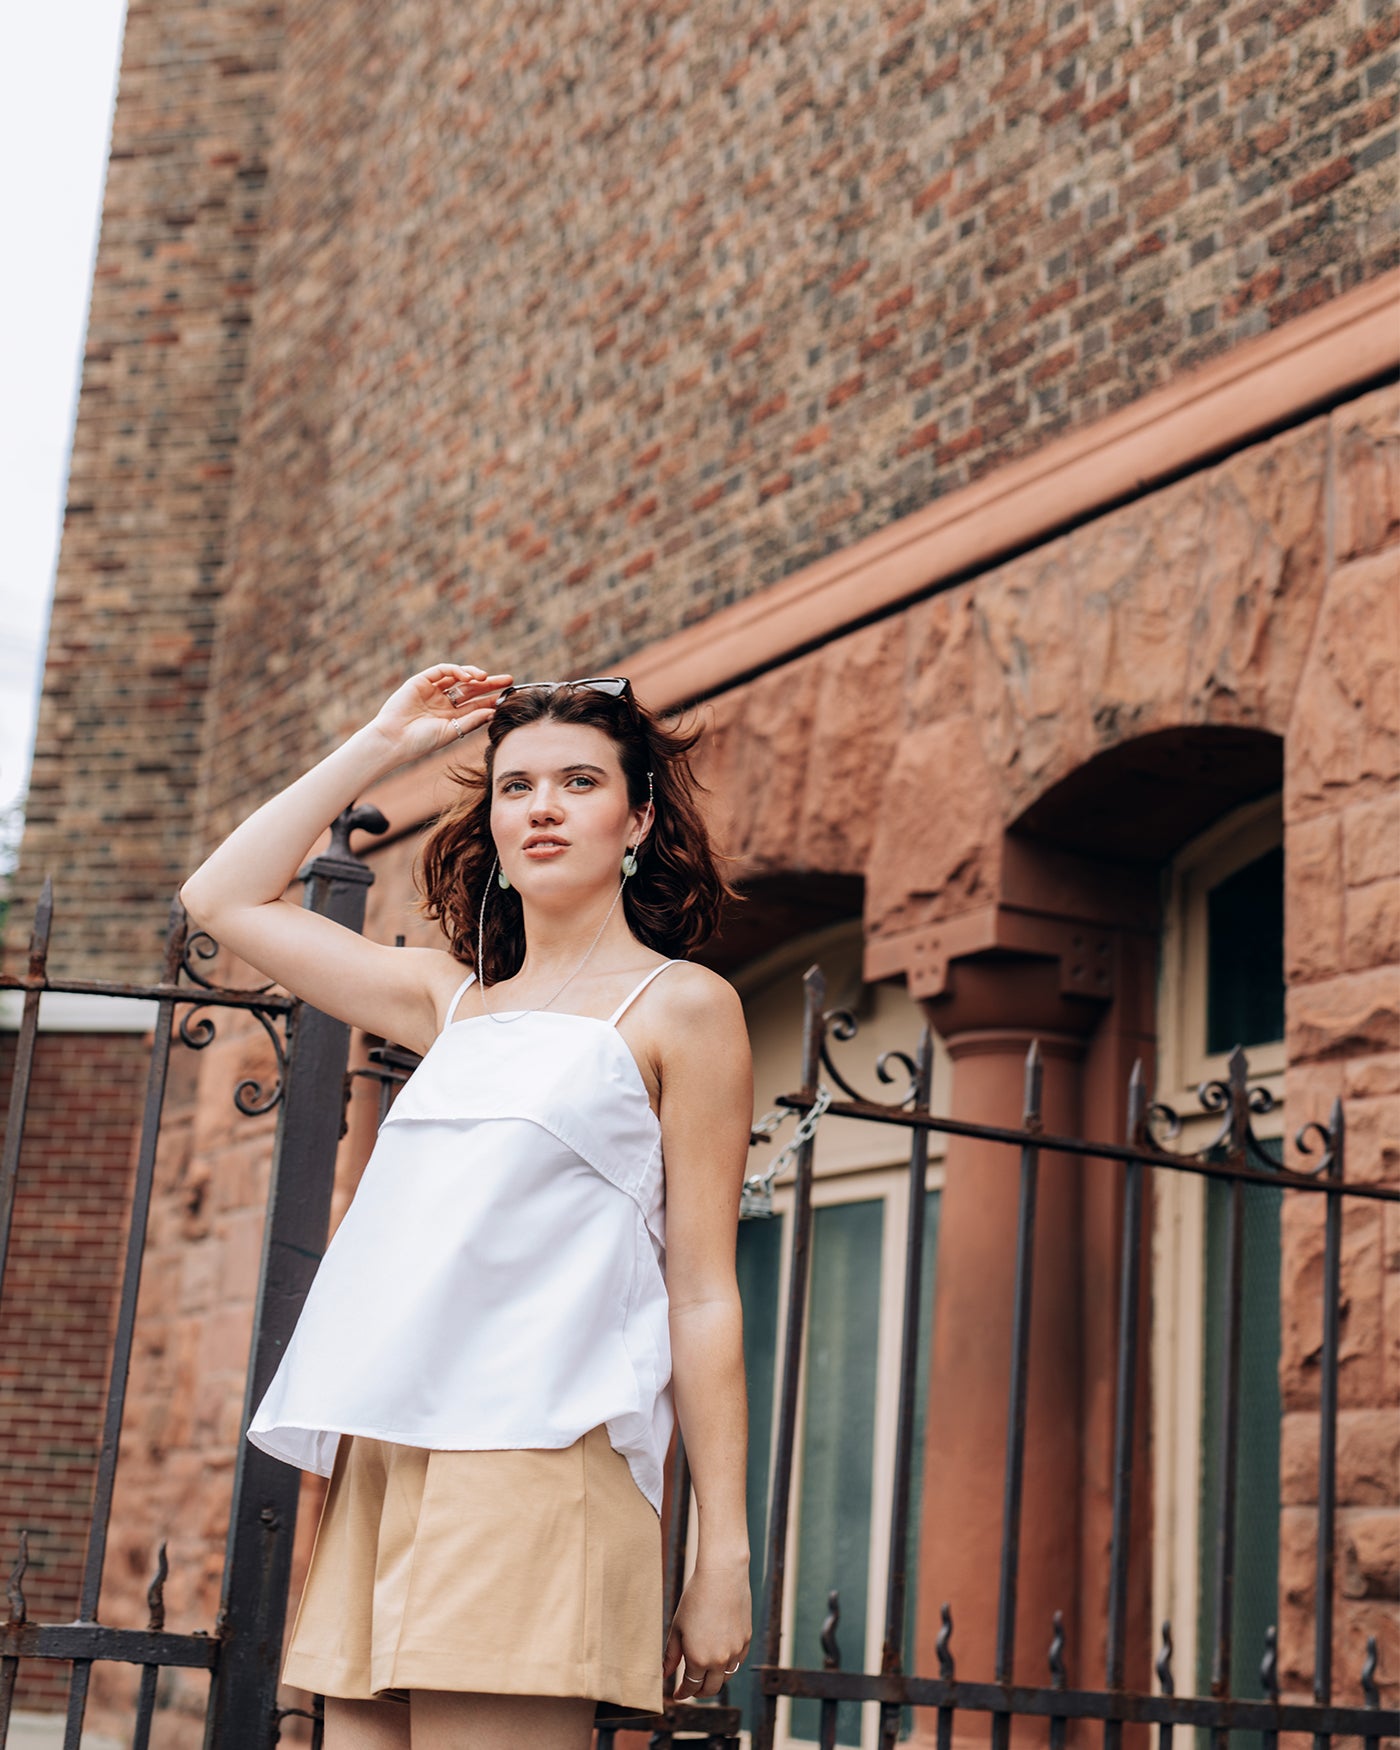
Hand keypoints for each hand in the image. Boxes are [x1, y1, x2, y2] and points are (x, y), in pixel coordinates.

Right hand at [367, 663, 512, 760]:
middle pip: (471, 689)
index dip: (492, 699)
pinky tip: (468, 677)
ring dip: (474, 675)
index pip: (476, 704)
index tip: (510, 696)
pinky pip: (441, 670)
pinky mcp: (420, 681)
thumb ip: (471, 721)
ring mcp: (432, 690)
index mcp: (451, 716)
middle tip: (509, 680)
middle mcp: (443, 702)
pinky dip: (456, 670)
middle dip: (489, 684)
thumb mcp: (451, 732)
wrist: (394, 740)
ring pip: (458, 677)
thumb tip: (494, 712)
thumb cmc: (421, 742)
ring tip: (487, 678)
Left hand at [663, 1560, 751, 1701]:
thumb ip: (671, 1655)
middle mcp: (719, 1661)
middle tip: (691, 1689)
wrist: (722, 1576)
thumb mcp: (677, 1628)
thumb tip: (665, 1674)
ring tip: (705, 1675)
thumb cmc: (695, 1599)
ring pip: (726, 1678)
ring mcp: (735, 1652)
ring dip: (715, 1681)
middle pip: (711, 1689)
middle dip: (699, 1692)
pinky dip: (728, 1666)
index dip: (683, 1693)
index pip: (691, 1687)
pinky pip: (737, 1662)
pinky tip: (720, 1659)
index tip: (678, 1694)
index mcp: (699, 1660)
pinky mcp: (746, 1640)